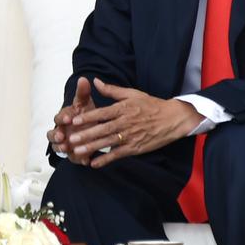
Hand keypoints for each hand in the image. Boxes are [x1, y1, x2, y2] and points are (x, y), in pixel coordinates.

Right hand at [46, 77, 97, 164]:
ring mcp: (65, 144)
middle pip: (52, 135)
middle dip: (55, 136)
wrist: (91, 127)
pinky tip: (86, 160)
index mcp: (63, 118)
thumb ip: (83, 93)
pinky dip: (79, 159)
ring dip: (61, 148)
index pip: (58, 118)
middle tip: (61, 136)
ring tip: (67, 148)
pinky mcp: (73, 154)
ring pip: (58, 148)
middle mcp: (61, 131)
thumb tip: (83, 79)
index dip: (62, 118)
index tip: (68, 118)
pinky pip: (74, 158)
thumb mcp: (85, 103)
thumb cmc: (85, 114)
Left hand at [67, 78, 202, 167]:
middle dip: (86, 134)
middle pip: (103, 129)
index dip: (88, 117)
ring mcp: (130, 136)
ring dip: (92, 147)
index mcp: (124, 108)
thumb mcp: (132, 94)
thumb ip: (112, 90)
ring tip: (78, 151)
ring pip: (108, 142)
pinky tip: (94, 164)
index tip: (74, 120)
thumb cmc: (151, 105)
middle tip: (71, 138)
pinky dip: (106, 159)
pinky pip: (118, 154)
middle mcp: (125, 122)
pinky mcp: (135, 148)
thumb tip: (95, 81)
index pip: (102, 113)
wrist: (172, 119)